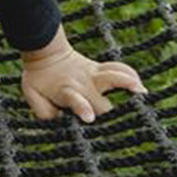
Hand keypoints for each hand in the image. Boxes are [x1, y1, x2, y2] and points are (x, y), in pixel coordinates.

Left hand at [19, 28, 145, 122]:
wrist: (45, 52)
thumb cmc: (39, 81)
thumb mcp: (34, 97)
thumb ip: (46, 113)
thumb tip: (62, 124)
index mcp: (66, 91)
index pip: (75, 100)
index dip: (82, 108)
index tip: (89, 118)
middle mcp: (83, 84)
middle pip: (101, 101)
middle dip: (109, 111)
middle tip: (125, 125)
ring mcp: (93, 74)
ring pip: (113, 75)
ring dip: (128, 83)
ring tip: (142, 93)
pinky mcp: (101, 68)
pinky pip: (119, 67)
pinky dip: (131, 75)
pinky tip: (141, 87)